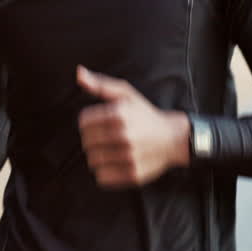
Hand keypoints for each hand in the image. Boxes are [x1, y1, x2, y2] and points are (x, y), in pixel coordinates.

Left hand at [76, 65, 190, 188]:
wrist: (172, 139)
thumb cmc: (144, 114)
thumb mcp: (125, 94)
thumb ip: (100, 84)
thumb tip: (79, 73)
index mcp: (119, 114)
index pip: (83, 122)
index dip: (89, 122)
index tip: (100, 123)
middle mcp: (124, 136)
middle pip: (86, 143)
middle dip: (93, 140)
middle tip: (106, 137)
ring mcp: (129, 157)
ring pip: (93, 161)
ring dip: (98, 156)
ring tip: (111, 150)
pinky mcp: (132, 175)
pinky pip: (102, 177)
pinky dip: (105, 172)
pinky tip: (116, 162)